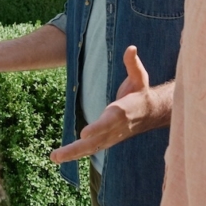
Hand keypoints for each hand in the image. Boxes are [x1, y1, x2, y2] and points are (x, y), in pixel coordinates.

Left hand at [51, 45, 166, 163]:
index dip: (97, 128)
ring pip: (90, 148)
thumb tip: (131, 48)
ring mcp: (111, 137)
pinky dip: (76, 154)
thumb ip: (133, 64)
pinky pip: (90, 149)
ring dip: (71, 154)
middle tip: (57, 155)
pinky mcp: (107, 141)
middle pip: (95, 141)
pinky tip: (60, 157)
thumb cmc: (141, 92)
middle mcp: (115, 128)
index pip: (109, 122)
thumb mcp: (140, 77)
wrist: (151, 113)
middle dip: (76, 148)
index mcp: (122, 112)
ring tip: (53, 157)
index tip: (83, 134)